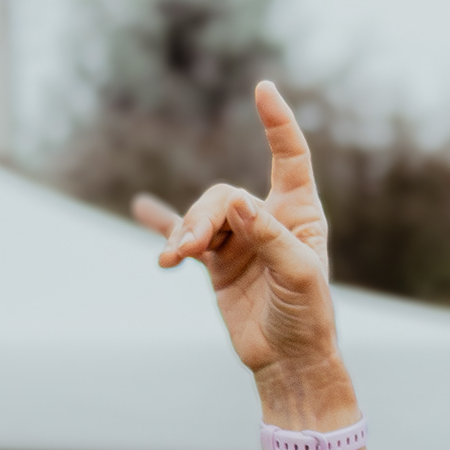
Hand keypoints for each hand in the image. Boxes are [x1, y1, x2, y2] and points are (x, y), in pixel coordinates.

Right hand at [138, 80, 345, 403]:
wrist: (288, 360)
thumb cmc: (307, 318)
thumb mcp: (300, 277)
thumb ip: (272, 238)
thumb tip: (238, 201)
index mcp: (300, 215)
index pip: (289, 158)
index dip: (277, 123)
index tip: (263, 89)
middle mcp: (269, 220)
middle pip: (224, 196)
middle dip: (202, 217)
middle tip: (188, 249)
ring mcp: (240, 240)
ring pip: (201, 216)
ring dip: (183, 234)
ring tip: (171, 259)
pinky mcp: (216, 262)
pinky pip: (184, 235)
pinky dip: (165, 227)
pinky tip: (142, 210)